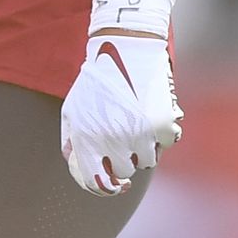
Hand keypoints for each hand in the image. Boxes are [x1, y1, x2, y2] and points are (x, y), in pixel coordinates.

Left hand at [61, 32, 181, 196]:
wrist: (125, 49)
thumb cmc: (97, 81)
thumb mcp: (72, 108)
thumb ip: (71, 140)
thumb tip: (76, 164)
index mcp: (87, 139)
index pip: (98, 182)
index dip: (108, 187)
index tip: (117, 184)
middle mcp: (112, 141)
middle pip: (126, 171)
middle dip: (126, 158)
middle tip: (126, 135)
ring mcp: (139, 134)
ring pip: (147, 160)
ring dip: (144, 146)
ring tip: (137, 119)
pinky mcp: (162, 124)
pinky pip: (166, 143)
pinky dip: (162, 132)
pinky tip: (152, 111)